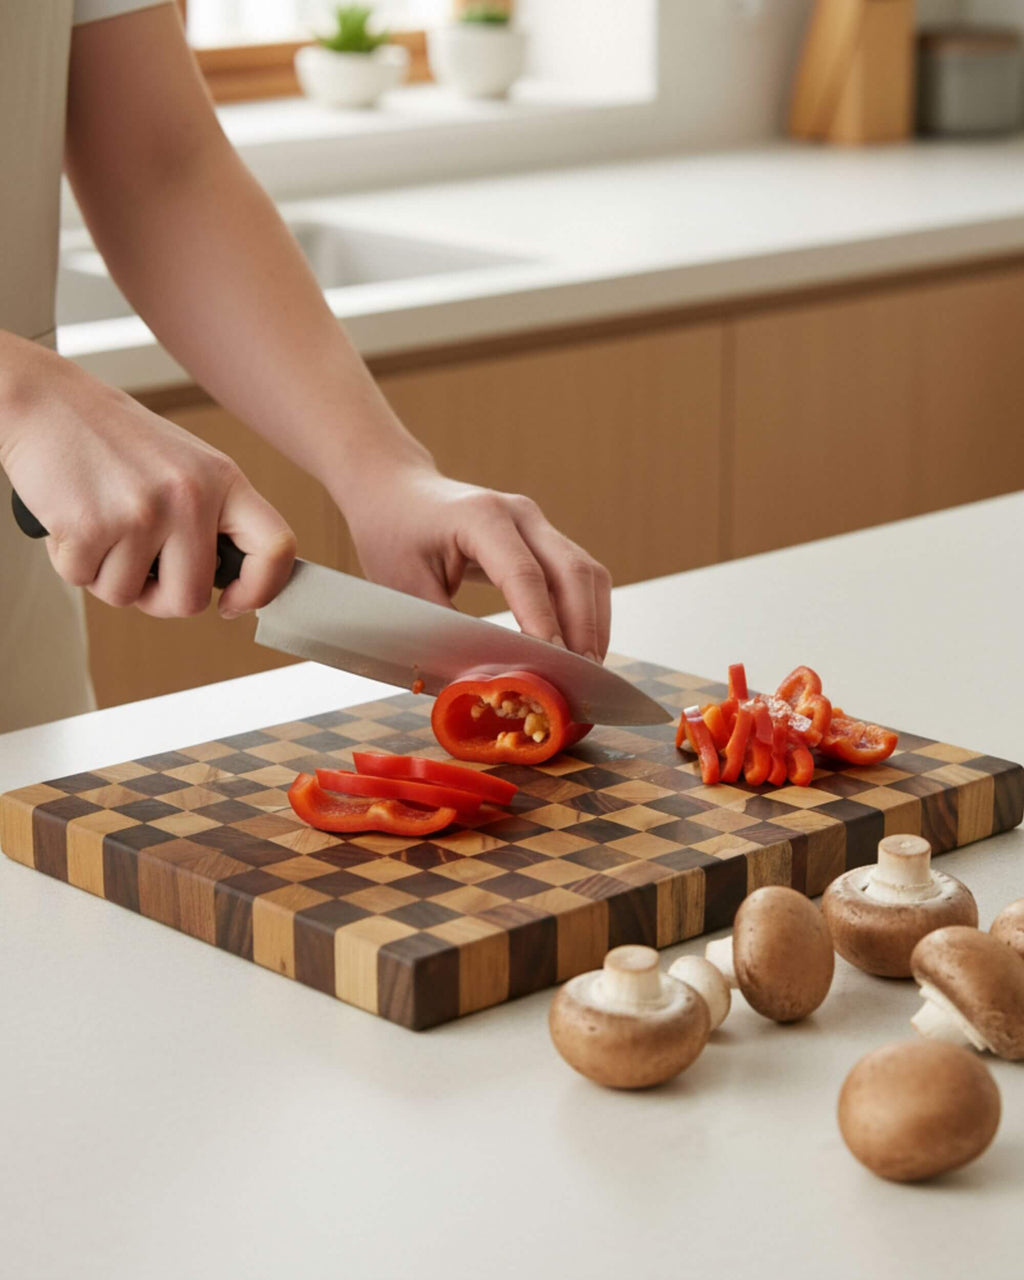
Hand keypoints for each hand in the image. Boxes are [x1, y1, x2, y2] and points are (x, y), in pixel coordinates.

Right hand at [0, 335, 294, 618]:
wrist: (46, 401)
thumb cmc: (115, 440)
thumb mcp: (186, 465)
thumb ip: (213, 517)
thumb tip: (232, 585)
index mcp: (223, 480)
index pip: (276, 548)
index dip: (262, 590)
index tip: (234, 603)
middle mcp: (190, 495)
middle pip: (191, 598)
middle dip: (160, 599)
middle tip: (139, 571)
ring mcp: (142, 511)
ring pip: (128, 595)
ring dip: (106, 575)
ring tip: (100, 525)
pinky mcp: (91, 525)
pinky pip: (83, 580)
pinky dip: (71, 561)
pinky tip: (72, 520)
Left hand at [340, 464, 611, 659]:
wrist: (395, 490)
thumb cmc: (393, 535)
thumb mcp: (404, 587)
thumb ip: (445, 629)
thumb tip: (483, 679)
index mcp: (480, 518)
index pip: (524, 575)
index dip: (542, 622)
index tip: (553, 665)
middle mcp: (519, 514)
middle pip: (572, 570)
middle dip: (583, 627)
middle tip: (581, 677)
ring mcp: (536, 522)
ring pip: (587, 572)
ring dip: (593, 621)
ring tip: (587, 668)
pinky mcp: (543, 536)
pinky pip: (579, 574)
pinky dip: (586, 611)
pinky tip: (579, 645)